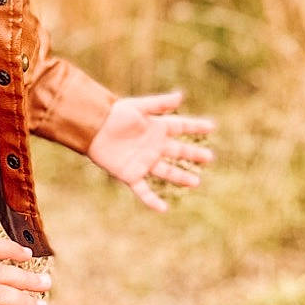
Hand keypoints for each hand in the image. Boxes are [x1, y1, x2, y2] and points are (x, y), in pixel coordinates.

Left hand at [88, 90, 214, 213]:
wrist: (92, 128)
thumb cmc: (114, 114)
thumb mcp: (138, 107)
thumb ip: (159, 104)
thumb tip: (181, 96)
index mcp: (156, 128)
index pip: (180, 127)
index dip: (195, 126)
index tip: (211, 126)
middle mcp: (153, 146)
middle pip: (178, 151)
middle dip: (193, 155)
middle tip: (209, 158)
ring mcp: (143, 161)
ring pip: (166, 171)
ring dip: (181, 177)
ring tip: (196, 182)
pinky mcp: (130, 174)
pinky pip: (143, 190)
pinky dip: (152, 200)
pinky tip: (163, 209)